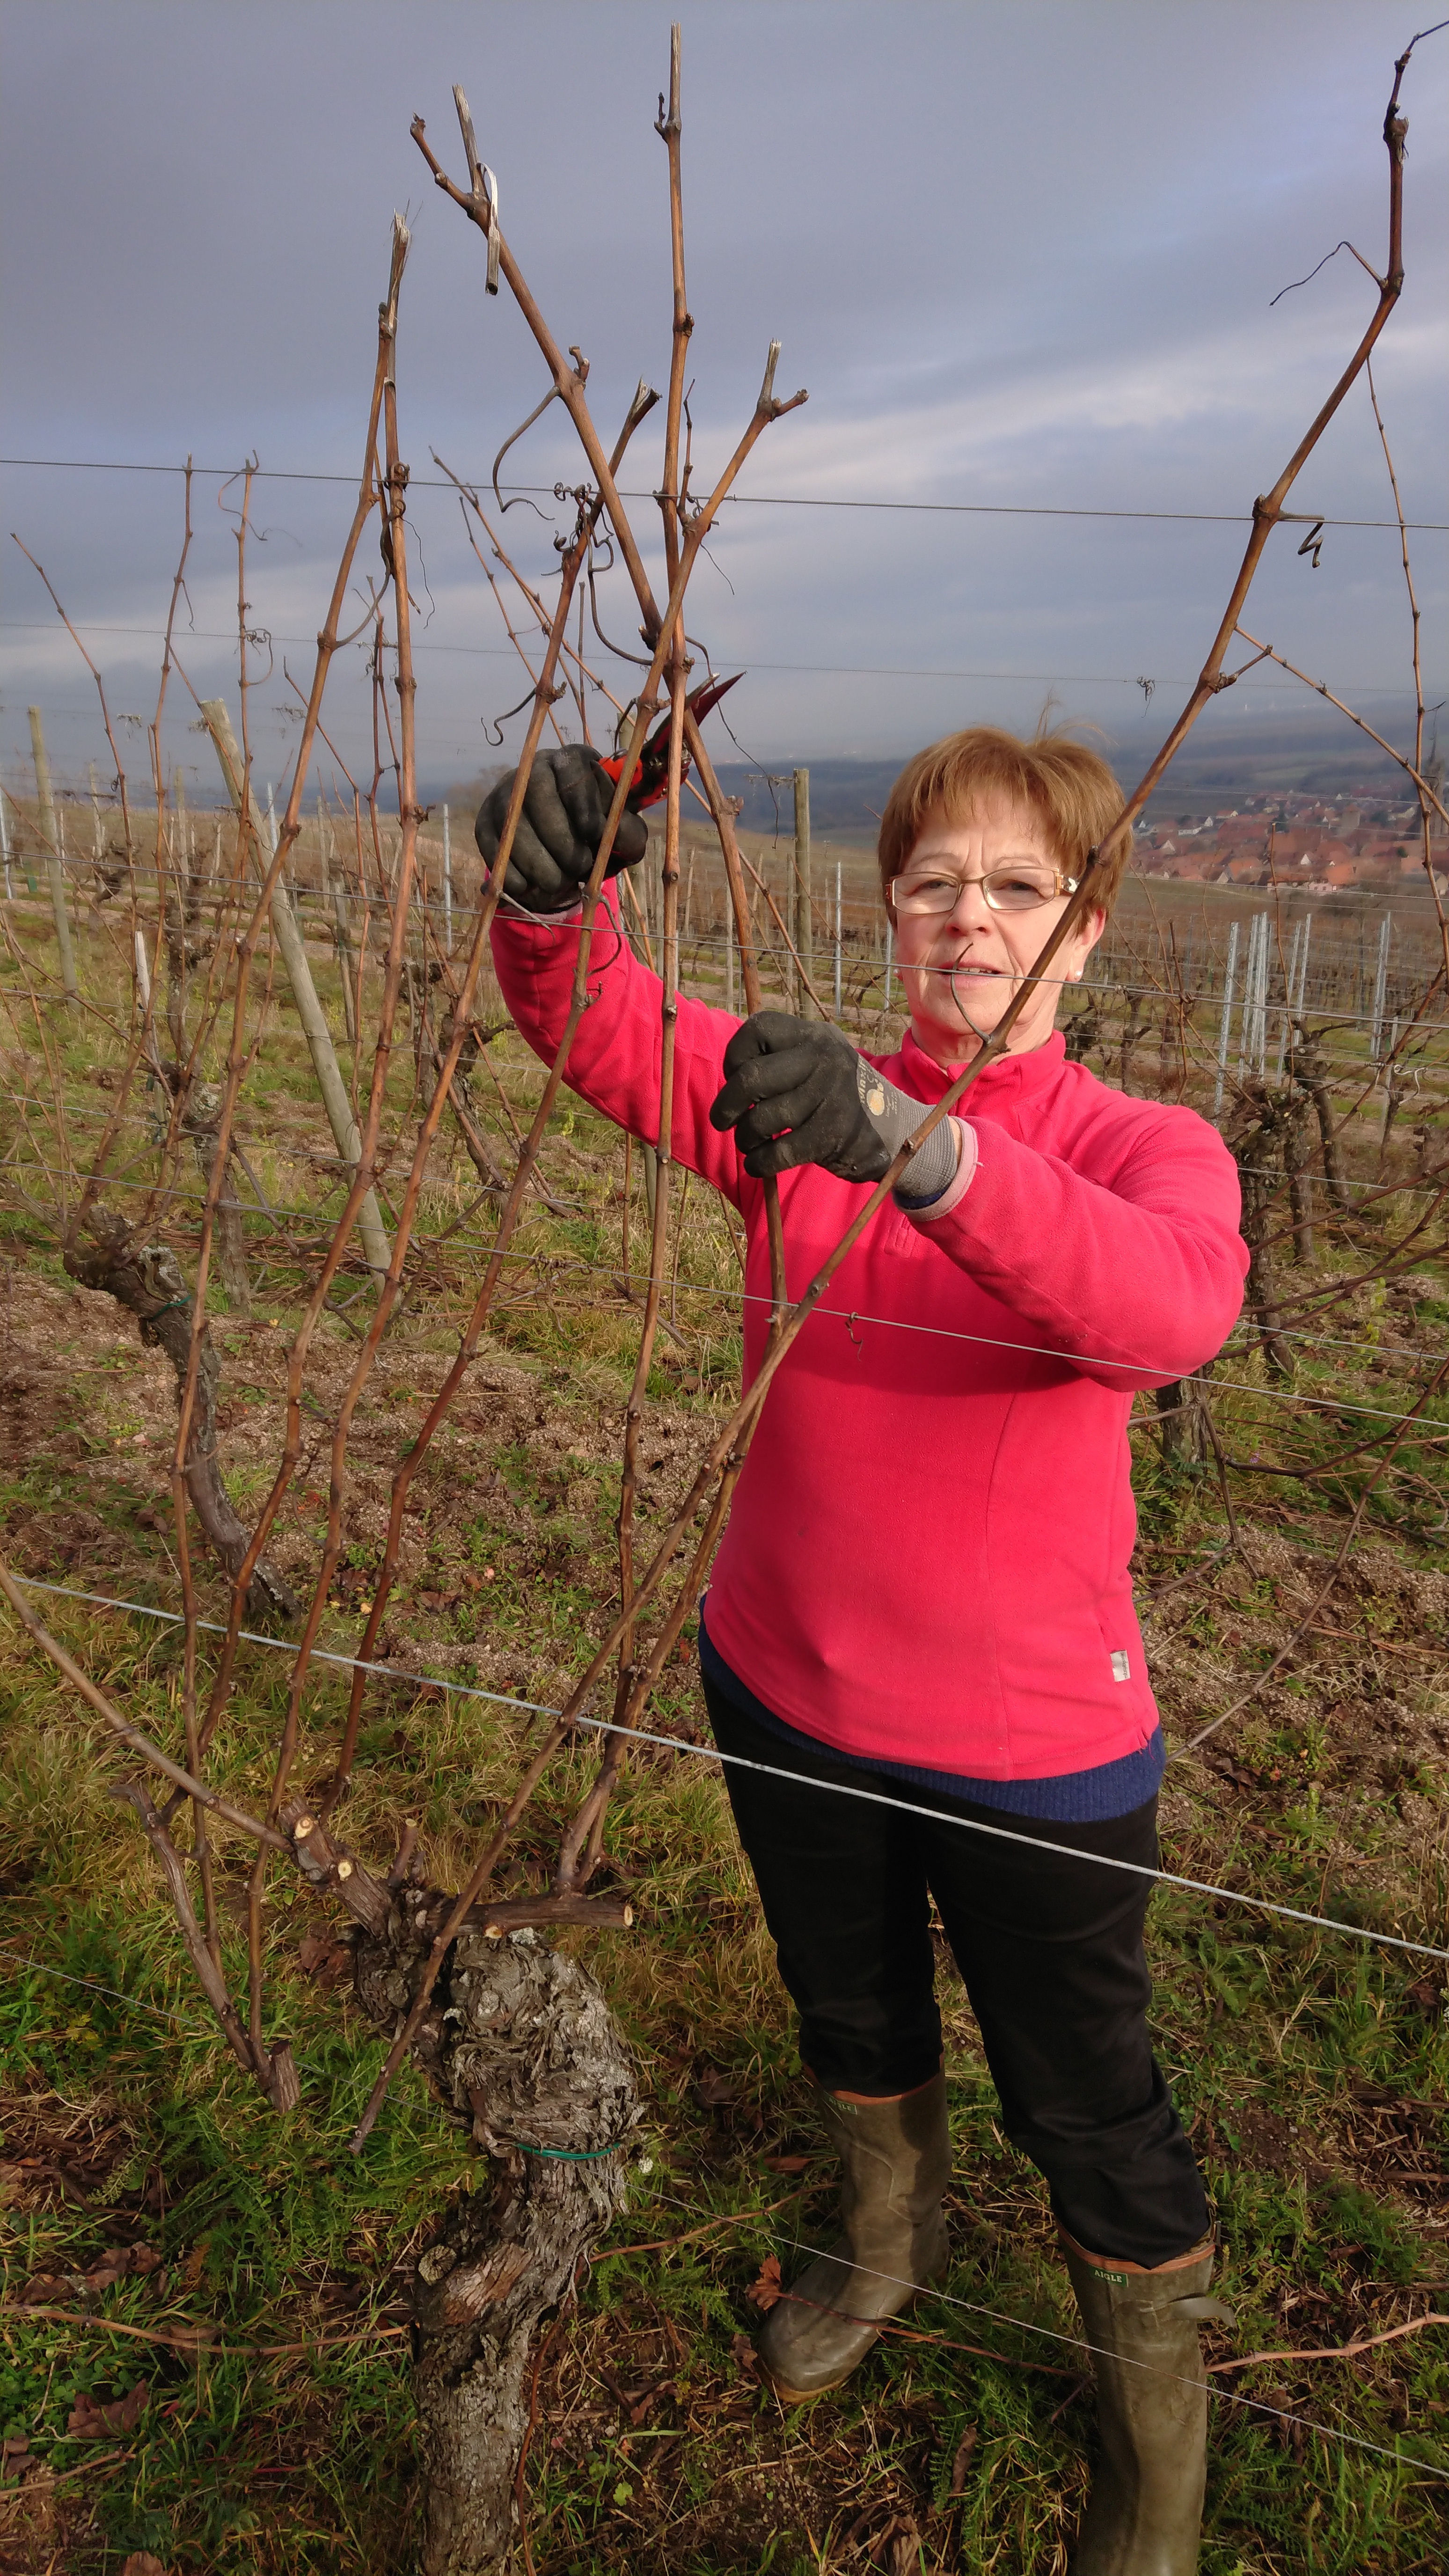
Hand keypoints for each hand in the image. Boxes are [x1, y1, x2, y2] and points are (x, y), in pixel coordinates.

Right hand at [474, 745, 648, 912]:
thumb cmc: (598, 835)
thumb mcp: (621, 833)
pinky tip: (526, 887)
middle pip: (536, 790)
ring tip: (556, 883)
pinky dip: (507, 869)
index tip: (594, 833)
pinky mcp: (485, 819)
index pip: (572, 766)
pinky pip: (490, 842)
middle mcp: (534, 767)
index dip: (582, 801)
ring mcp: (505, 792)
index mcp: (573, 760)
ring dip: (533, 858)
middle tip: (577, 866)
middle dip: (557, 835)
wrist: (562, 847)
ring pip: (510, 819)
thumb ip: (628, 834)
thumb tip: (615, 838)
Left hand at [706, 1014, 889, 1179]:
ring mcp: (829, 1097)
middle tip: (724, 1120)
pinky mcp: (832, 1136)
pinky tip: (757, 1164)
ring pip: (761, 1120)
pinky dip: (758, 1163)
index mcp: (814, 1036)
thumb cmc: (834, 1094)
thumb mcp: (817, 1059)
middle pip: (751, 1078)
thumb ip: (778, 1059)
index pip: (758, 1029)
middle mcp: (823, 1059)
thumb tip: (730, 1080)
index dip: (735, 1055)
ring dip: (744, 1137)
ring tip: (748, 1142)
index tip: (736, 1076)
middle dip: (727, 1106)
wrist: (891, 1127)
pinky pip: (777, 1153)